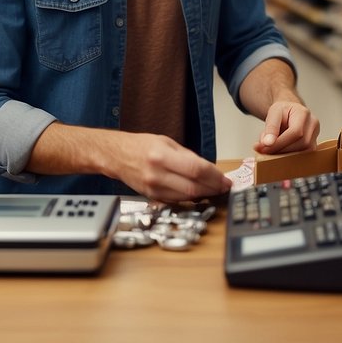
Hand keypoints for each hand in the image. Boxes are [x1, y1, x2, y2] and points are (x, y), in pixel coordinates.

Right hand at [114, 132, 232, 201]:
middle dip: (213, 188)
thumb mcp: (166, 142)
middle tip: (224, 187)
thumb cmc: (140, 146)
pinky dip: (190, 198)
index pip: (196, 169)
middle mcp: (157, 174)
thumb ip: (187, 156)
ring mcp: (153, 188)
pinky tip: (198, 193)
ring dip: (204, 195)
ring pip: (186, 197)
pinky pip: (176, 200)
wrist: (116, 156)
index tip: (225, 179)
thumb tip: (208, 169)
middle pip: (193, 187)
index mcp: (162, 156)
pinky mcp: (152, 197)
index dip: (214, 177)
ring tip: (214, 190)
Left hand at [253, 98, 319, 154]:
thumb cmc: (282, 112)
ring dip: (284, 154)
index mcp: (304, 113)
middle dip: (281, 150)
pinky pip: (303, 156)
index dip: (280, 143)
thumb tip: (267, 143)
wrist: (289, 112)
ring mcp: (315, 136)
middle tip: (264, 151)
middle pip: (301, 143)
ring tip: (271, 150)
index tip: (264, 148)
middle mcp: (313, 124)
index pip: (295, 132)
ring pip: (303, 152)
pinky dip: (289, 156)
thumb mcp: (273, 113)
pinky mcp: (313, 146)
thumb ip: (270, 127)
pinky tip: (279, 153)